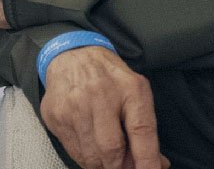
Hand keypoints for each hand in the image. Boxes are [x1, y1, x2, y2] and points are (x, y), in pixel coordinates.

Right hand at [39, 46, 166, 168]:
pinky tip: (91, 147)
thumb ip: (146, 129)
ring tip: (107, 157)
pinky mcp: (56, 115)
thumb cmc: (110, 78)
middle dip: (120, 167)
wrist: (72, 55)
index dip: (146, 160)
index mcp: (129, 88)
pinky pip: (74, 151)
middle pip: (111, 149)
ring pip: (91, 156)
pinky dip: (86, 158)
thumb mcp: (136, 94)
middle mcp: (99, 94)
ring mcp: (74, 105)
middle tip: (124, 166)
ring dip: (102, 165)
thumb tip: (157, 164)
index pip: (141, 131)